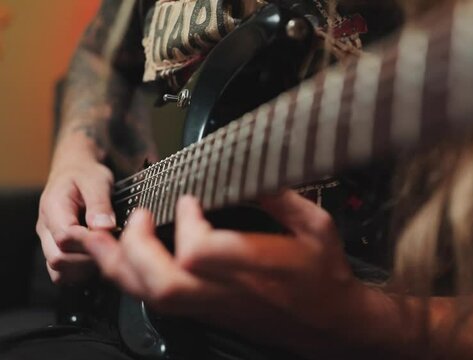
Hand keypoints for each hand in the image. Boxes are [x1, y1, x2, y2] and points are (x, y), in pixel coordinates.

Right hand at [37, 136, 115, 283]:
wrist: (76, 171)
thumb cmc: (86, 175)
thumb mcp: (98, 181)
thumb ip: (100, 204)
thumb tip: (105, 227)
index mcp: (53, 208)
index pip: (64, 237)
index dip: (89, 242)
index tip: (110, 235)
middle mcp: (45, 229)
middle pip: (58, 259)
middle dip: (89, 258)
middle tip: (112, 247)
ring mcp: (48, 242)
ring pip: (59, 271)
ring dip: (85, 269)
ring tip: (106, 253)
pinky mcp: (57, 251)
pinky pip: (63, 274)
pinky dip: (81, 273)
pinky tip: (98, 260)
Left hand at [72, 191, 370, 352]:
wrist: (330, 322)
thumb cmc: (326, 276)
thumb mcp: (318, 227)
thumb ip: (282, 197)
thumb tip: (253, 169)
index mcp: (257, 268)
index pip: (200, 251)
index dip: (186, 223)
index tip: (189, 198)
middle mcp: (229, 291)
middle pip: (164, 282)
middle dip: (137, 246)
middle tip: (138, 215)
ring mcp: (214, 306)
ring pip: (154, 298)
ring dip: (122, 266)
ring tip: (105, 237)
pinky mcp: (208, 312)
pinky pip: (159, 302)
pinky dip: (133, 278)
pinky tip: (126, 258)